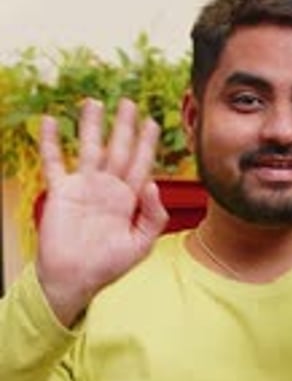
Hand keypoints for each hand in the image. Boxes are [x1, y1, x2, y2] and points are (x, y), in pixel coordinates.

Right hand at [36, 98, 167, 325]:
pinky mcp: (61, 192)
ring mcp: (84, 188)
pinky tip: (49, 121)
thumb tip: (153, 184)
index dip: (146, 144)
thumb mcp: (141, 245)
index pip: (140, 164)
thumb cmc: (108, 267)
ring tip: (93, 101)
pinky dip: (50, 142)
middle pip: (117, 150)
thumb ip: (153, 217)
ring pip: (88, 149)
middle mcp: (107, 189)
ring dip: (91, 126)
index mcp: (128, 200)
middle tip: (128, 102)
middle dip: (123, 127)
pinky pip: (54, 162)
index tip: (151, 122)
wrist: (75, 279)